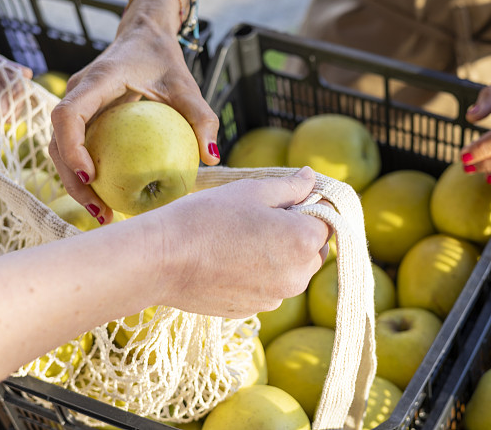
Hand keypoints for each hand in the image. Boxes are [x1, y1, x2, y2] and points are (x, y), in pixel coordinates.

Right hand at [49, 19, 218, 219]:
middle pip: (56, 141)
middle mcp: (77, 92)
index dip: (72, 147)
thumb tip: (212, 159)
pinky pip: (74, 147)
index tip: (92, 175)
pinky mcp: (82, 116)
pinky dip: (84, 173)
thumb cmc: (164, 61)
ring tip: (103, 214)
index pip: (68, 115)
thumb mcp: (187, 86)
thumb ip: (201, 119)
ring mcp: (76, 104)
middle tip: (101, 212)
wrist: (144, 36)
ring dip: (75, 183)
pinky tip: (108, 197)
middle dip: (73, 180)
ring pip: (59, 148)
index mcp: (97, 81)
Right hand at [153, 167, 331, 317]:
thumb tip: (311, 178)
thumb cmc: (208, 217)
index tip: (284, 202)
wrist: (162, 260)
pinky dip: (257, 274)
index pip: (328, 222)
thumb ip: (291, 187)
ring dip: (278, 255)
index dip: (309, 208)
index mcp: (305, 242)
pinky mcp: (252, 311)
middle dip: (296, 233)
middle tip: (258, 218)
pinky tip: (228, 260)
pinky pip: (267, 287)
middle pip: (313, 249)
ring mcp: (275, 298)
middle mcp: (298, 277)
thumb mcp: (254, 191)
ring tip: (240, 239)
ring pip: (291, 271)